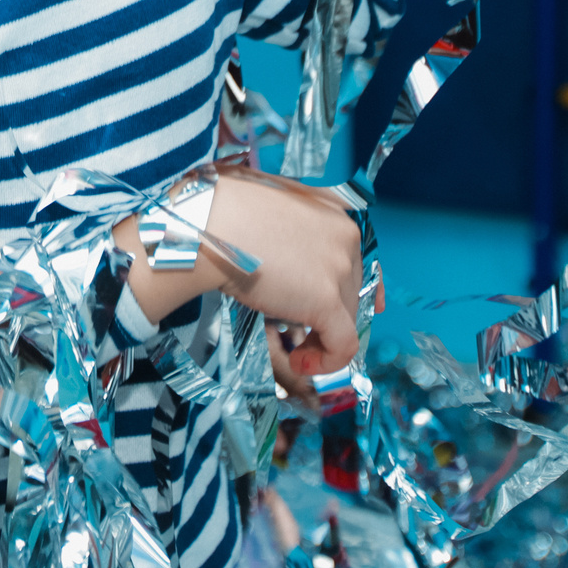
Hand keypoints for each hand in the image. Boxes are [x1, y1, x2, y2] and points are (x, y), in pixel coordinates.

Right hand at [120, 174, 368, 374]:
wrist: (209, 223)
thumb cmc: (223, 209)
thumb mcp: (270, 203)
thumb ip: (291, 224)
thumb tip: (291, 256)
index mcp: (334, 212)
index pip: (359, 258)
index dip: (355, 289)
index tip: (351, 310)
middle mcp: (345, 237)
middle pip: (350, 291)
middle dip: (328, 316)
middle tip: (300, 333)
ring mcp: (339, 268)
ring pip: (347, 318)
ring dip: (322, 340)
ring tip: (294, 352)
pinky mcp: (326, 301)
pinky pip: (342, 345)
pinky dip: (326, 362)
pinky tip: (300, 363)